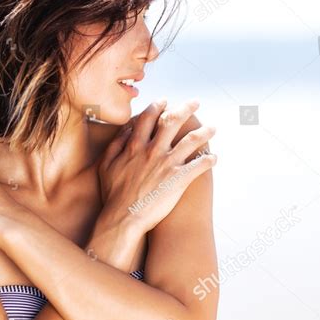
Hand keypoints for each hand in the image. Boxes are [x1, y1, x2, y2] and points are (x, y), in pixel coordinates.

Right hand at [97, 99, 216, 234]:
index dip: (158, 106)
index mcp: (135, 146)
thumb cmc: (113, 194)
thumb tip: (127, 130)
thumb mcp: (106, 165)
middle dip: (186, 108)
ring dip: (205, 132)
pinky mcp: (178, 180)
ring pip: (191, 140)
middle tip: (195, 102)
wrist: (123, 218)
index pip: (148, 118)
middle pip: (173, 122)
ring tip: (213, 128)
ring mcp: (167, 164)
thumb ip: (115, 145)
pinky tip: (213, 158)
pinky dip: (208, 160)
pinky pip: (199, 166)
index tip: (165, 101)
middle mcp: (153, 151)